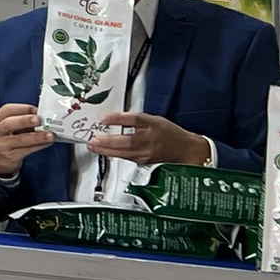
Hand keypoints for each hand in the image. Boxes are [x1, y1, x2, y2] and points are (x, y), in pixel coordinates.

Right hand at [0, 103, 55, 177]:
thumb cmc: (4, 139)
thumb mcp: (4, 127)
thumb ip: (19, 120)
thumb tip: (42, 116)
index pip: (7, 110)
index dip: (22, 108)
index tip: (36, 109)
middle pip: (9, 124)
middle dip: (25, 120)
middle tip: (39, 119)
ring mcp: (2, 145)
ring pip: (20, 139)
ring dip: (37, 136)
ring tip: (49, 134)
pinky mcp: (10, 157)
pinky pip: (26, 150)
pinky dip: (38, 146)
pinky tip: (47, 143)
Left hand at [87, 110, 209, 166]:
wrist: (186, 150)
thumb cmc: (170, 133)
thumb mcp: (155, 120)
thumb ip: (136, 120)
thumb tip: (114, 118)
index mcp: (153, 125)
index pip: (135, 120)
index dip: (118, 119)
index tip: (103, 118)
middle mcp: (150, 139)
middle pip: (127, 140)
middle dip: (108, 141)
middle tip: (93, 139)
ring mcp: (147, 152)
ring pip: (124, 152)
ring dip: (106, 150)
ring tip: (93, 146)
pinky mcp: (144, 161)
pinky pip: (126, 157)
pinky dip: (113, 154)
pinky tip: (103, 151)